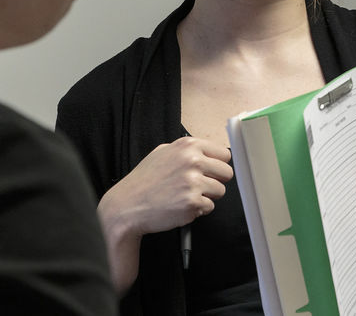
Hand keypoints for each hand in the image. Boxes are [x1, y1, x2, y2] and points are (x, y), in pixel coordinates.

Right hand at [97, 137, 232, 290]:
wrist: (127, 205)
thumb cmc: (144, 181)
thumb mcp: (162, 153)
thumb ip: (186, 150)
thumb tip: (208, 154)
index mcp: (188, 145)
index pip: (224, 154)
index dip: (217, 165)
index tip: (210, 171)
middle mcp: (193, 161)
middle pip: (227, 173)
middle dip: (215, 181)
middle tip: (198, 186)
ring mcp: (193, 182)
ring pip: (220, 191)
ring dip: (207, 196)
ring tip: (186, 196)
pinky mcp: (193, 203)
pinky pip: (209, 207)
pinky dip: (198, 210)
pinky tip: (180, 205)